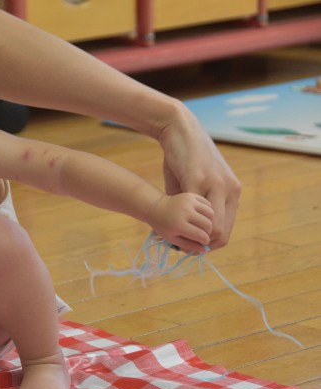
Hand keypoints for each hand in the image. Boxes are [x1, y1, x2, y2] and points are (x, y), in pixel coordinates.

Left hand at [148, 193, 213, 253]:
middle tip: (203, 233)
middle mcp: (185, 212)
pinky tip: (201, 215)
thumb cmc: (164, 226)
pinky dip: (207, 211)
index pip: (201, 235)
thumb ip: (189, 245)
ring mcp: (189, 202)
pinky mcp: (191, 195)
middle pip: (208, 224)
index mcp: (179, 225)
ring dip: (209, 221)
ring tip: (203, 224)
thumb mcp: (173, 239)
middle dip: (208, 232)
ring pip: (210, 214)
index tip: (204, 242)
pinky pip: (208, 204)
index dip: (205, 241)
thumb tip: (205, 250)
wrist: (156, 207)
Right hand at [158, 106, 240, 249]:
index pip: (227, 229)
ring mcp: (215, 184)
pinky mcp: (197, 179)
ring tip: (177, 236)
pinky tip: (171, 223)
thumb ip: (195, 205)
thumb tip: (187, 229)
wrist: (180, 130)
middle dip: (202, 244)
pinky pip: (194, 210)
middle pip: (222, 232)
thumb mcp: (194, 184)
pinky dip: (182, 222)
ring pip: (213, 226)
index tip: (191, 244)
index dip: (209, 243)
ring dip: (194, 236)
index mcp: (231, 191)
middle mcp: (229, 189)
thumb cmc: (184, 158)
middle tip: (183, 245)